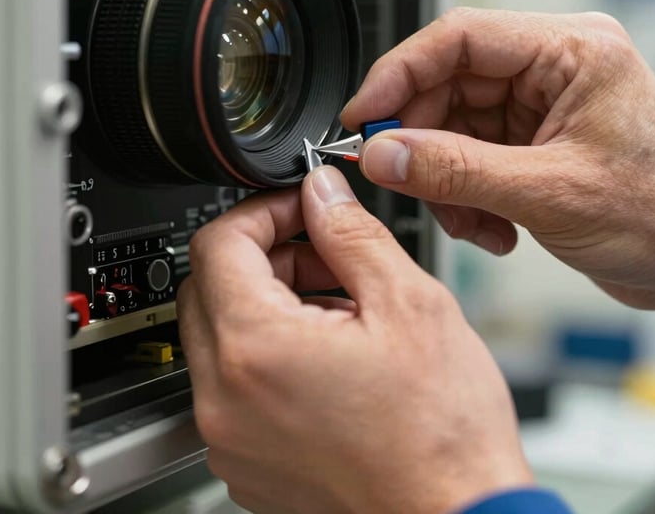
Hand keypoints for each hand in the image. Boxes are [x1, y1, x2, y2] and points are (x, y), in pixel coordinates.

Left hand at [177, 165, 531, 513]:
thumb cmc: (442, 432)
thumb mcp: (407, 303)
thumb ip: (351, 233)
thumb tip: (322, 193)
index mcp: (256, 349)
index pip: (219, 243)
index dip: (263, 210)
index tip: (300, 207)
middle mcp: (225, 400)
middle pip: (212, 286)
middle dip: (267, 255)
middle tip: (326, 254)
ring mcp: (231, 437)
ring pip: (223, 334)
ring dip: (272, 302)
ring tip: (344, 307)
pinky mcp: (247, 461)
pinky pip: (237, 383)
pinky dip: (273, 351)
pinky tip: (334, 353)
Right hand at [342, 7, 654, 363]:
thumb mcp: (547, 192)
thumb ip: (454, 171)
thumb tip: (384, 153)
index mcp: (571, 50)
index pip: (459, 38)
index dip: (400, 74)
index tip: (365, 116)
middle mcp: (555, 69)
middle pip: (450, 85)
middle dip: (422, 141)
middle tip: (399, 177)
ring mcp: (543, 107)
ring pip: (454, 127)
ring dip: (446, 180)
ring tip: (469, 221)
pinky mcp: (535, 143)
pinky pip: (471, 157)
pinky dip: (466, 196)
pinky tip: (493, 227)